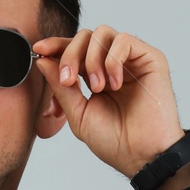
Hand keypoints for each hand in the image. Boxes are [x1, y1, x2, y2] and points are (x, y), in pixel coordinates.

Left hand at [32, 27, 186, 181]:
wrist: (141, 156)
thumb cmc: (115, 141)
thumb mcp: (78, 114)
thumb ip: (61, 87)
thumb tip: (43, 60)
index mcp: (96, 76)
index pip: (75, 50)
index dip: (57, 45)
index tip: (39, 49)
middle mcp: (114, 64)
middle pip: (85, 36)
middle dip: (70, 54)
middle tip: (69, 80)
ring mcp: (131, 60)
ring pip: (103, 33)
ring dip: (92, 58)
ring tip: (97, 87)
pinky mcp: (150, 58)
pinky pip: (124, 40)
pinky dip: (113, 59)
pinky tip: (114, 84)